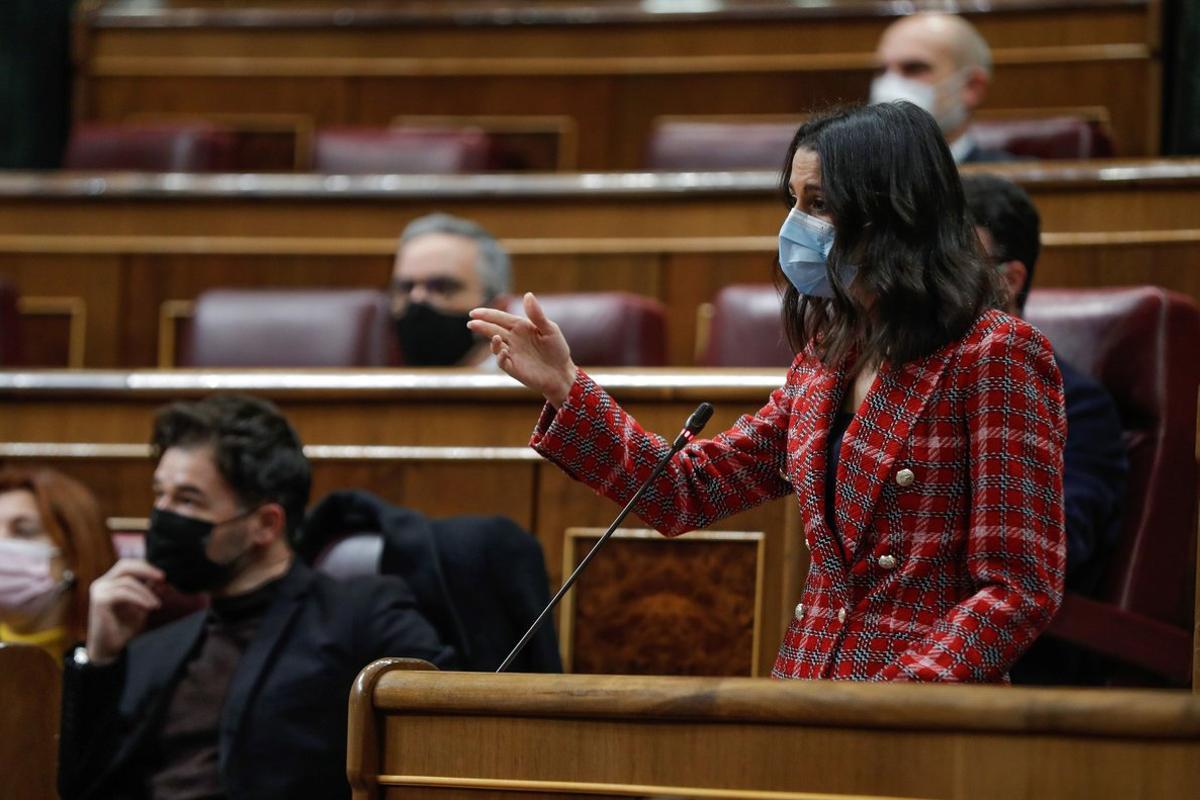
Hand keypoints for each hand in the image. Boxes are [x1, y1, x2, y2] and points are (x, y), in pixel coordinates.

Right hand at [86, 559, 163, 664]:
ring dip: (146, 592)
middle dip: (146, 569)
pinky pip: (123, 593)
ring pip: (127, 581)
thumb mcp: (140, 606)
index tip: (163, 576)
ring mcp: (99, 590)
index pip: (128, 565)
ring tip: (157, 604)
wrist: (109, 648)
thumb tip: (161, 579)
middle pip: (125, 565)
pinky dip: (139, 598)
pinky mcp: (99, 600)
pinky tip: (149, 607)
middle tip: (162, 578)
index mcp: (110, 582)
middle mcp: (102, 583)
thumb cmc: (124, 627)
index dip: (146, 567)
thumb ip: (147, 591)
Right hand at [468, 292, 577, 406]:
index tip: (474, 312)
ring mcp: (512, 353)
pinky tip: (504, 351)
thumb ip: (537, 314)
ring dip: (492, 341)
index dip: (487, 314)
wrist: (561, 373)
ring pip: (495, 345)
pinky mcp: (513, 368)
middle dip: (481, 326)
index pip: (500, 318)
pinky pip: (502, 361)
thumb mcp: (550, 329)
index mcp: (520, 327)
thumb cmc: (557, 349)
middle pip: (493, 330)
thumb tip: (527, 294)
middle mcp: (513, 339)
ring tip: (495, 337)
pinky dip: (500, 357)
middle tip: (471, 323)